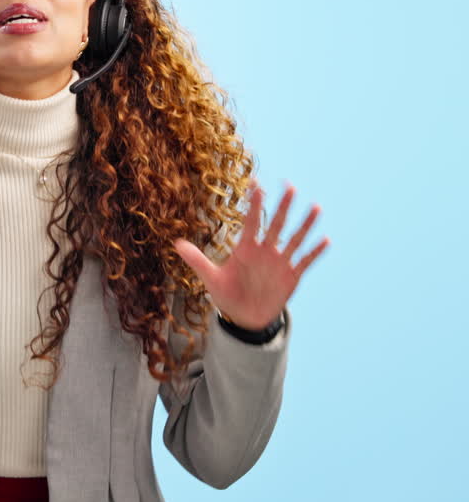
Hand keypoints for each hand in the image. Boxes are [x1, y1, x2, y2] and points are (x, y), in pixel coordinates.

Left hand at [172, 180, 328, 330]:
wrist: (243, 317)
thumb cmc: (226, 294)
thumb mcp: (210, 278)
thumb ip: (196, 260)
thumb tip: (175, 243)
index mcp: (245, 249)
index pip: (251, 222)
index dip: (254, 204)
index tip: (256, 184)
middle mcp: (265, 252)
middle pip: (275, 225)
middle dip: (282, 207)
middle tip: (290, 186)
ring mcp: (279, 263)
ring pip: (294, 239)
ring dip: (304, 225)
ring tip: (315, 207)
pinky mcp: (291, 277)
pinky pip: (305, 262)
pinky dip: (314, 252)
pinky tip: (325, 240)